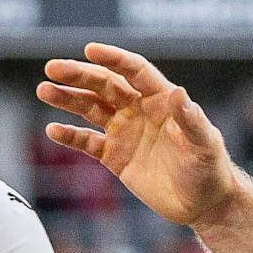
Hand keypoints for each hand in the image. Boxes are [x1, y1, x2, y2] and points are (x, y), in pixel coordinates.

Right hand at [37, 45, 239, 228]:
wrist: (200, 202)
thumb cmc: (208, 168)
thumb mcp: (204, 143)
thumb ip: (190, 119)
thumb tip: (178, 93)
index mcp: (160, 100)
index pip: (134, 71)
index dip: (113, 59)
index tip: (90, 50)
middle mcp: (139, 110)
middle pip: (104, 85)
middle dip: (78, 76)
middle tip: (52, 68)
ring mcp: (125, 132)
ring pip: (90, 109)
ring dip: (67, 99)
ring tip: (44, 91)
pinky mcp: (115, 157)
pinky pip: (88, 143)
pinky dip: (70, 136)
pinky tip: (53, 129)